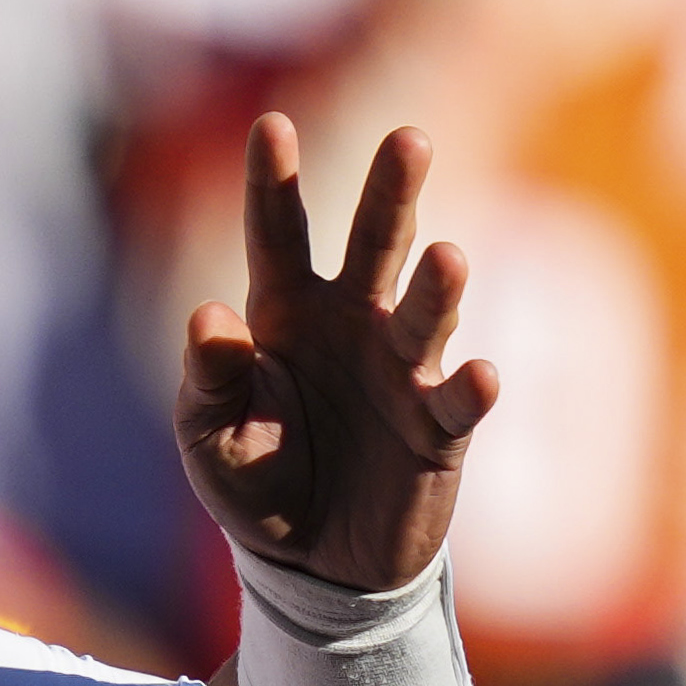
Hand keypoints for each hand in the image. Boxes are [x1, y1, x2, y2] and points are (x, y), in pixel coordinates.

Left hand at [176, 117, 493, 595]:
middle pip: (376, 246)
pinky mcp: (439, 429)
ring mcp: (402, 371)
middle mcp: (353, 324)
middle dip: (391, 194)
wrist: (312, 562)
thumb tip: (207, 317)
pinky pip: (458, 404)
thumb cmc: (256, 478)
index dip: (273, 182)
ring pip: (425, 316)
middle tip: (410, 139)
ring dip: (439, 289)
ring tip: (448, 256)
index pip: (278, 236)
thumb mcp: (209, 436)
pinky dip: (470, 390)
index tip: (271, 123)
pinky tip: (478, 375)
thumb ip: (208, 380)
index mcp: (286, 312)